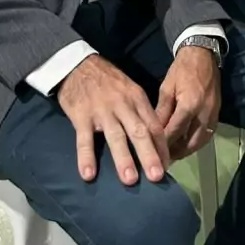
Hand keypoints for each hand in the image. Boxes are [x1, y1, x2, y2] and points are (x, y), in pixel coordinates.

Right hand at [58, 54, 168, 184]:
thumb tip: (154, 140)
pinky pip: (84, 139)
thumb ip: (140, 112)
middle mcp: (122, 105)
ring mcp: (102, 111)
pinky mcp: (81, 116)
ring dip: (123, 158)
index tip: (167, 166)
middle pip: (139, 132)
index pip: (154, 125)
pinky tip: (88, 175)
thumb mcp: (129, 90)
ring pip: (115, 136)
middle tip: (157, 177)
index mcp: (137, 99)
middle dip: (149, 155)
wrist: (78, 65)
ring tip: (129, 180)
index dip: (161, 147)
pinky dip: (86, 157)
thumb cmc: (107, 81)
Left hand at [156, 46, 220, 160]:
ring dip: (187, 150)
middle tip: (162, 159)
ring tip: (173, 155)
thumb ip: (162, 111)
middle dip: (176, 152)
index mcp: (189, 105)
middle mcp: (203, 113)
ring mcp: (213, 115)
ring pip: (200, 142)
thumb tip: (153, 130)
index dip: (163, 145)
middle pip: (190, 142)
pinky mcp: (217, 114)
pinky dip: (196, 142)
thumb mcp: (166, 88)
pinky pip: (207, 135)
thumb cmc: (181, 70)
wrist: (203, 56)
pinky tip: (186, 144)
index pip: (175, 132)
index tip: (153, 154)